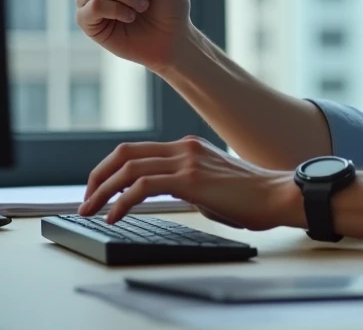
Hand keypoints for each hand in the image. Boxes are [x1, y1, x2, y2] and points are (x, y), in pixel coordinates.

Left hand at [78, 136, 301, 228]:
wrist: (276, 195)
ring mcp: (187, 161)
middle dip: (98, 177)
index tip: (99, 190)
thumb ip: (188, 184)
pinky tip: (114, 215)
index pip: (137, 150)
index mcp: (188, 147)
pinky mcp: (190, 179)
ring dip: (103, 191)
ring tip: (90, 210)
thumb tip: (169, 195)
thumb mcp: (212, 185)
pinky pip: (143, 186)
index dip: (110, 169)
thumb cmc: (251, 197)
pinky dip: (122, 201)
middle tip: (85, 200)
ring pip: (129, 168)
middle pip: (125, 153)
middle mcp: (184, 148)